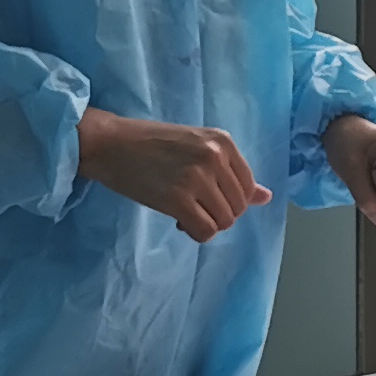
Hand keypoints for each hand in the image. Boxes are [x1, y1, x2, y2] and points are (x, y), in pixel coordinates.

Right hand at [78, 107, 271, 243]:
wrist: (108, 143)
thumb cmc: (149, 144)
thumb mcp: (196, 147)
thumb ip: (230, 171)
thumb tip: (266, 198)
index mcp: (222, 142)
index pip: (248, 186)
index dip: (230, 199)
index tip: (207, 197)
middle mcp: (214, 158)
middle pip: (238, 206)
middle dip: (219, 214)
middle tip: (193, 207)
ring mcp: (197, 178)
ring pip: (224, 221)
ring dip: (207, 223)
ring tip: (184, 212)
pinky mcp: (178, 199)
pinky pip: (205, 231)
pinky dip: (196, 233)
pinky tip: (180, 221)